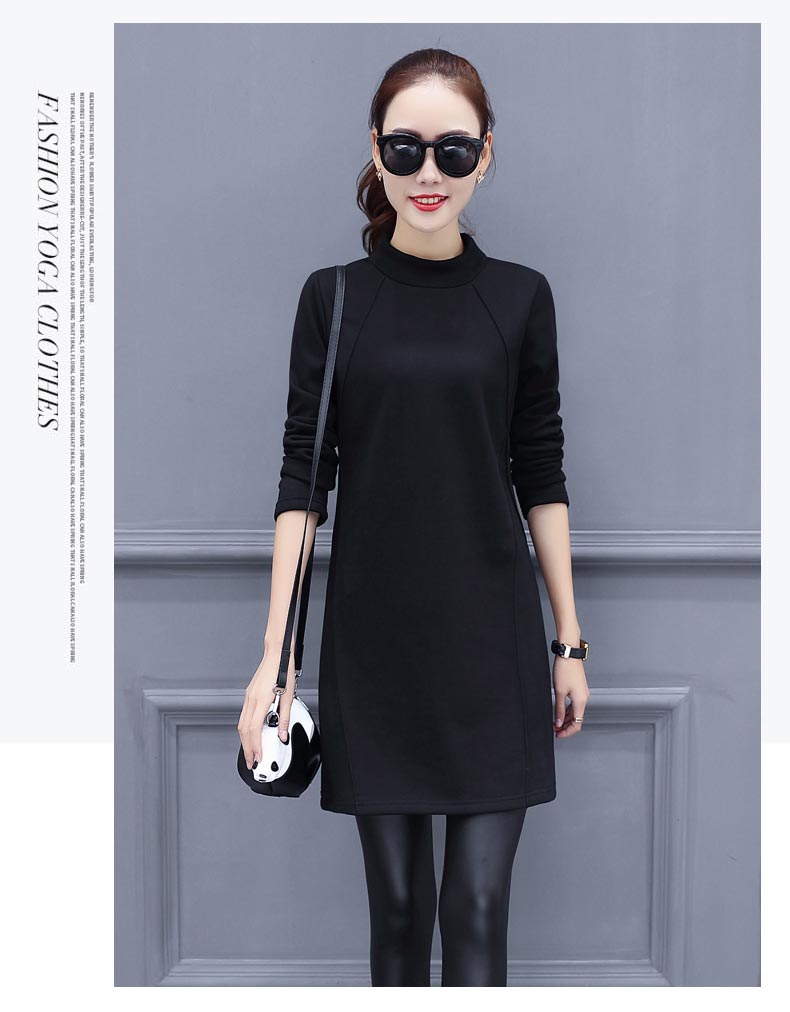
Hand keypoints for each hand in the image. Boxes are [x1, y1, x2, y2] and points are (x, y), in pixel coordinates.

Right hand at [237, 648, 295, 768]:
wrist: (276, 655)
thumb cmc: (283, 671)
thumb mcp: (289, 696)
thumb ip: (284, 718)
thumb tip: (282, 735)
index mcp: (260, 701)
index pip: (253, 730)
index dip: (255, 747)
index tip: (258, 758)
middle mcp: (251, 700)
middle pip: (244, 730)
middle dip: (247, 748)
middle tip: (251, 761)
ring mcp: (248, 697)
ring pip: (241, 724)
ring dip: (245, 740)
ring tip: (250, 752)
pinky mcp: (249, 695)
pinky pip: (244, 716)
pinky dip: (245, 729)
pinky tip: (251, 734)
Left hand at [552, 656, 588, 737]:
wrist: (569, 655)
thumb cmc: (564, 670)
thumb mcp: (559, 692)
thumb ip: (558, 709)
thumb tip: (558, 722)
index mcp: (581, 701)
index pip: (577, 724)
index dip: (567, 732)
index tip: (558, 734)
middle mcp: (584, 699)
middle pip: (577, 719)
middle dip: (565, 726)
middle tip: (554, 730)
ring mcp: (582, 694)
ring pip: (575, 712)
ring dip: (565, 718)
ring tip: (555, 722)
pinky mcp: (579, 689)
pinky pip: (574, 704)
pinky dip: (567, 710)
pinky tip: (559, 712)